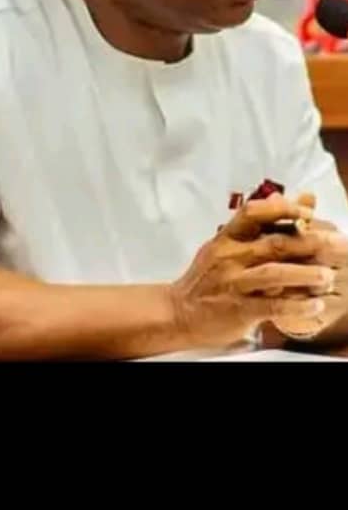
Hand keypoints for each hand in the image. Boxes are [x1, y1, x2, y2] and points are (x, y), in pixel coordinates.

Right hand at [169, 194, 332, 348]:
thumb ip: (265, 225)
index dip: (283, 209)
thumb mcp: (228, 245)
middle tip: (336, 243)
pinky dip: (296, 305)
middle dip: (309, 242)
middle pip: (274, 244)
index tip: (307, 211)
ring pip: (274, 274)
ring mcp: (233, 283)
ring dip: (305, 274)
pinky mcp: (237, 310)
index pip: (254, 213)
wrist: (178, 312)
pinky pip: (271, 306)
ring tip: (327, 276)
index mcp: (226, 237)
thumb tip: (302, 198)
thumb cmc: (208, 276)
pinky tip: (314, 304)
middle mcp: (229, 256)